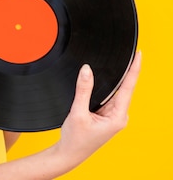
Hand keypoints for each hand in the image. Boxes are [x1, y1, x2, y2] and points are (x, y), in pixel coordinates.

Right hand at [56, 51, 141, 165]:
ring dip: (107, 85)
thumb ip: (83, 90)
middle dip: (118, 74)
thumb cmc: (75, 138)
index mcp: (118, 117)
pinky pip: (107, 99)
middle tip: (117, 57)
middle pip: (121, 88)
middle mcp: (119, 116)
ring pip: (112, 93)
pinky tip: (98, 87)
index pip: (128, 87)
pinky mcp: (106, 116)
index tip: (139, 55)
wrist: (69, 153)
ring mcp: (113, 116)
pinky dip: (103, 91)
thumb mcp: (78, 112)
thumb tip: (87, 70)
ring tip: (99, 79)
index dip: (134, 69)